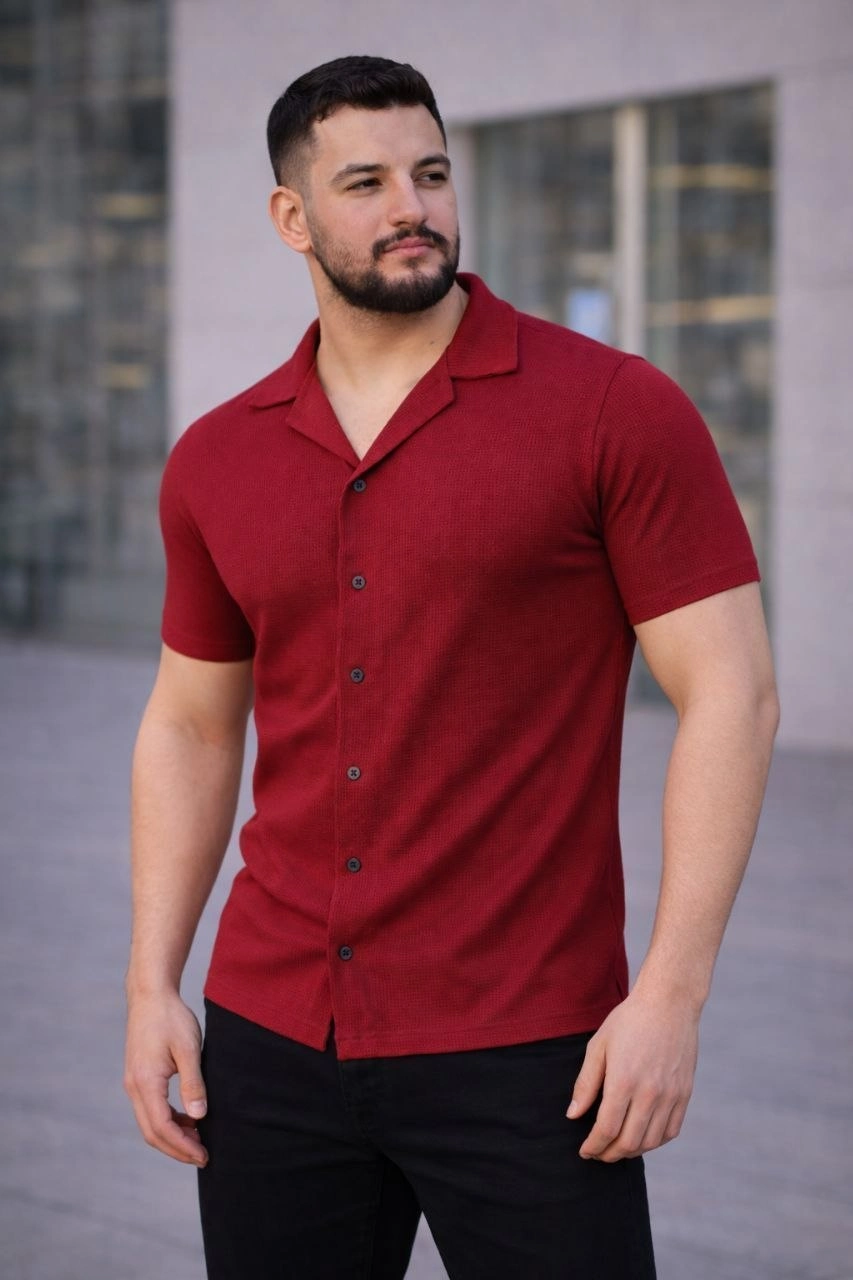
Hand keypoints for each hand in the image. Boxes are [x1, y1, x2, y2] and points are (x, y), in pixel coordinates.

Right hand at [124, 990, 208, 1165]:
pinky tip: (187, 1118)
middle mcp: (134, 1087)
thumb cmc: (171, 1017)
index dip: (183, 1146)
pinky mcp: (138, 1077)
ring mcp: (133, 1083)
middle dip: (177, 1149)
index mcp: (145, 1082)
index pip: (162, 1127)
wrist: (150, 995)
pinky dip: (168, 1120)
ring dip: (172, 1136)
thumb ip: (193, 1083)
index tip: (203, 1156)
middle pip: (152, 1133)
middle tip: (203, 1157)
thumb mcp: (189, 1048)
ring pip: (149, 1123)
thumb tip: (198, 1116)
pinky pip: (150, 1109)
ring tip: (199, 1139)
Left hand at [566, 989, 698, 1161]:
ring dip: (631, 1152)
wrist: (669, 1003)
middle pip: (629, 1142)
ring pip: (651, 1141)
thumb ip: (586, 1083)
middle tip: (598, 1153)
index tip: (585, 1151)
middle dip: (609, 1154)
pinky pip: (671, 1131)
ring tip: (617, 1148)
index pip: (606, 1129)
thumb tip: (573, 1114)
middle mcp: (649, 1093)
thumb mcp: (599, 1045)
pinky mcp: (684, 1093)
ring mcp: (670, 1095)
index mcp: (624, 1081)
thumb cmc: (628, 1021)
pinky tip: (642, 1138)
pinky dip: (655, 1142)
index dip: (593, 1146)